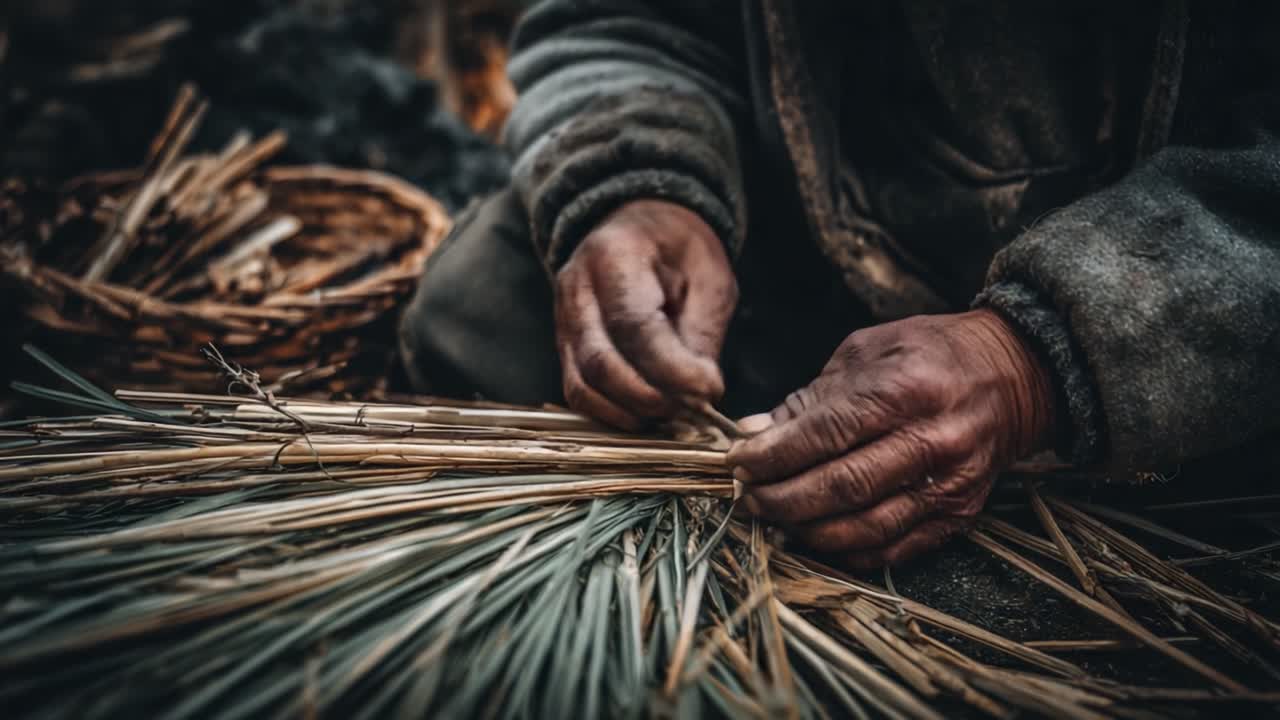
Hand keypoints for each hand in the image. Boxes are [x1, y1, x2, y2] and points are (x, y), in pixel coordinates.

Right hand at [555, 200, 736, 428]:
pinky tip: (647, 415)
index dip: (672, 368)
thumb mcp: (708, 278)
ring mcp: (563, 320)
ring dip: (629, 412)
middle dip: (650, 399)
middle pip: (601, 363)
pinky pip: (578, 391)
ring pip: (583, 385)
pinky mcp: (565, 346)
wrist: (639, 229)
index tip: (710, 390)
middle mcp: (576, 289)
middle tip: (692, 410)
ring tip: (672, 416)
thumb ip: (702, 333)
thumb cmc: (679, 251)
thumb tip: (701, 394)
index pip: (634, 325)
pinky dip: (611, 413)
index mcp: (614, 257)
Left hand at [726, 309, 1054, 567]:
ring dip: (807, 530)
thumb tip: (753, 432)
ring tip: (774, 518)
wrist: (1016, 375)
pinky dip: (847, 551)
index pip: (824, 434)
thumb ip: (810, 397)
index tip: (737, 461)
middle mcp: (932, 440)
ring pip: (864, 525)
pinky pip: (895, 548)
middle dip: (781, 497)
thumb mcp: (867, 353)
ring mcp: (950, 483)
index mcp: (905, 389)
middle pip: (841, 485)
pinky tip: (816, 538)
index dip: (772, 455)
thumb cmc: (930, 355)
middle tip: (748, 496)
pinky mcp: (960, 514)